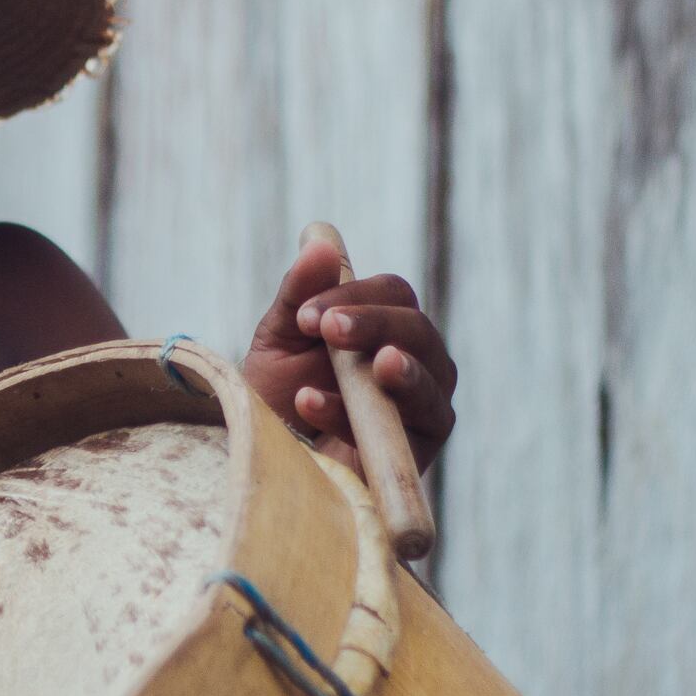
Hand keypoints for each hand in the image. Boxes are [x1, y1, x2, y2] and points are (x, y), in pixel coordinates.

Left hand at [241, 240, 456, 475]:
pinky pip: (399, 434)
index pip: (394, 295)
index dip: (355, 297)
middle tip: (328, 330)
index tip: (306, 315)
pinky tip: (312, 404)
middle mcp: (419, 363)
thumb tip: (320, 241)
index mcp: (390, 327)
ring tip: (370, 365)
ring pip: (428, 385)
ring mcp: (424, 410)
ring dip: (398, 372)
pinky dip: (351, 417)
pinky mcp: (415, 455)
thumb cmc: (281, 392)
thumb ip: (300, 293)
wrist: (267, 454)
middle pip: (419, 332)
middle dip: (374, 326)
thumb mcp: (282, 338)